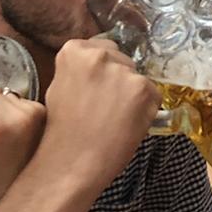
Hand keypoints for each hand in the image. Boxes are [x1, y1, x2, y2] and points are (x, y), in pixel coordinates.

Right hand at [38, 38, 161, 196]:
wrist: (72, 163)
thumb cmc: (62, 131)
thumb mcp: (59, 87)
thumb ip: (79, 69)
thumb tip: (100, 66)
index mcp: (74, 50)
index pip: (101, 48)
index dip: (103, 71)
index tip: (98, 88)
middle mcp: (99, 54)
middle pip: (122, 60)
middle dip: (119, 80)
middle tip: (107, 107)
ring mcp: (123, 71)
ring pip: (138, 78)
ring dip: (133, 95)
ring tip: (115, 119)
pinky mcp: (142, 89)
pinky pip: (152, 95)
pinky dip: (146, 110)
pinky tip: (128, 125)